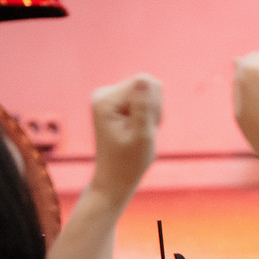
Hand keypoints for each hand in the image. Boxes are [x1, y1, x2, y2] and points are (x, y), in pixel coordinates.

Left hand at [90, 74, 161, 199]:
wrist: (115, 179)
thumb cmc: (129, 163)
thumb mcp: (142, 137)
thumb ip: (144, 107)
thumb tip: (145, 79)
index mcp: (105, 100)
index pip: (145, 83)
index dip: (154, 106)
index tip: (145, 128)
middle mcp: (103, 93)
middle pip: (147, 84)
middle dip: (153, 109)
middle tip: (143, 133)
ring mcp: (108, 96)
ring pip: (149, 91)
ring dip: (152, 114)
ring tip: (140, 133)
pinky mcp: (116, 102)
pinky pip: (144, 98)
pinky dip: (148, 115)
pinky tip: (138, 130)